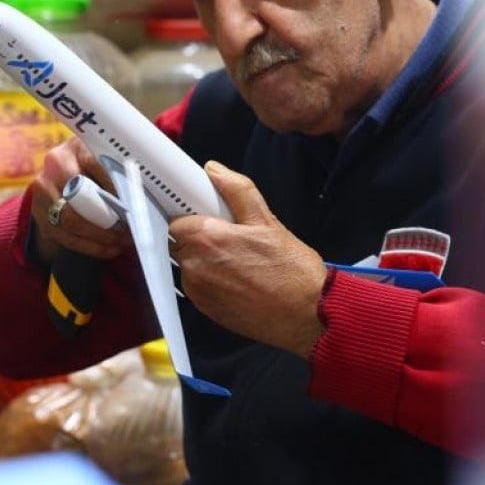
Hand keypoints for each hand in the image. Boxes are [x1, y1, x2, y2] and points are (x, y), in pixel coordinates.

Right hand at [30, 138, 131, 262]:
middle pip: (81, 196)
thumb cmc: (97, 170)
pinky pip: (66, 236)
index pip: (98, 167)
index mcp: (76, 147)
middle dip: (109, 218)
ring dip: (102, 237)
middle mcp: (54, 165)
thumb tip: (143, 195)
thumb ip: (120, 173)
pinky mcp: (39, 213)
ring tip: (123, 242)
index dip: (117, 188)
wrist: (63, 180)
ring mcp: (43, 189)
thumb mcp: (106, 162)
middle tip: (131, 230)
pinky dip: (91, 246)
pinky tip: (110, 249)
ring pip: (72, 221)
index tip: (134, 204)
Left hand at [169, 161, 327, 358]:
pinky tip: (240, 277)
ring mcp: (199, 291)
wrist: (308, 313)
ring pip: (189, 264)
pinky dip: (212, 278)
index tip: (205, 213)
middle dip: (200, 236)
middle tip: (231, 236)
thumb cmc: (291, 271)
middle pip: (180, 242)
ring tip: (240, 259)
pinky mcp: (206, 309)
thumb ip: (237, 190)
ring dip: (205, 258)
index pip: (176, 218)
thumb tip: (215, 171)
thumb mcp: (267, 221)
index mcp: (207, 239)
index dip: (191, 214)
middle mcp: (196, 267)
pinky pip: (199, 285)